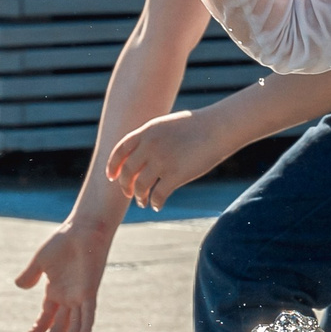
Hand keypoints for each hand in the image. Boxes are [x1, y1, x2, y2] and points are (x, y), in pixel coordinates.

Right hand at [14, 218, 114, 331]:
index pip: (47, 316)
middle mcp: (68, 297)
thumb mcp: (40, 261)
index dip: (39, 328)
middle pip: (59, 325)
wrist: (83, 230)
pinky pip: (89, 313)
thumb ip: (30, 275)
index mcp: (56, 291)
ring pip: (75, 325)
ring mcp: (80, 296)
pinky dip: (87, 326)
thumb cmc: (63, 242)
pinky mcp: (90, 291)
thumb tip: (19, 286)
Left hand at [107, 108, 231, 209]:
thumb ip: (151, 138)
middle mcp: (150, 146)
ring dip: (140, 197)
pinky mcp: (176, 174)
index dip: (113, 166)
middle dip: (125, 186)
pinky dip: (156, 203)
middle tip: (129, 194)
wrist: (218, 128)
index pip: (120, 151)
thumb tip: (141, 153)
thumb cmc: (197, 126)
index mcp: (146, 132)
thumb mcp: (167, 125)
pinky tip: (158, 205)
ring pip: (141, 186)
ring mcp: (162, 160)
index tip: (111, 177)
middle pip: (128, 172)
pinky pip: (158, 194)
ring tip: (143, 202)